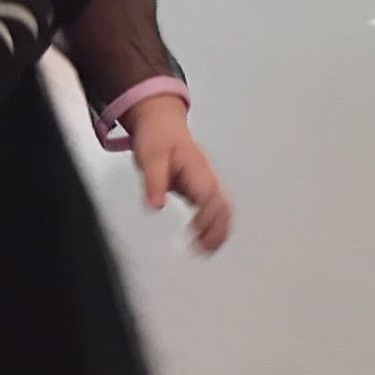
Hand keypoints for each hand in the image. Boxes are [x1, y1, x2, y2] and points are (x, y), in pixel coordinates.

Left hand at [129, 97, 232, 254]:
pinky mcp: (203, 187)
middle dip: (218, 230)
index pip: (208, 196)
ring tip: (206, 251)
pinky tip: (205, 240)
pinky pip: (218, 208)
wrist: (162, 123)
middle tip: (203, 251)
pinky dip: (216, 225)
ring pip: (225, 208)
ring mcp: (208, 181)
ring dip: (220, 231)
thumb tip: (155, 206)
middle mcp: (207, 176)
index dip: (206, 216)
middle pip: (224, 206)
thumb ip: (153, 182)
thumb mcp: (149, 157)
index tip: (195, 233)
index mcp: (196, 168)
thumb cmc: (158, 137)